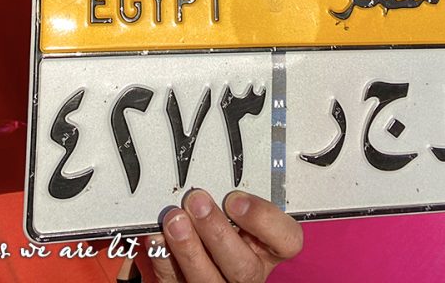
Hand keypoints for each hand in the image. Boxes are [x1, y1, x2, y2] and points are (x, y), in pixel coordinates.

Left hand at [135, 189, 301, 282]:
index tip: (236, 199)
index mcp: (268, 248)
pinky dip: (164, 259)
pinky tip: (157, 238)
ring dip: (188, 248)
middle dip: (217, 233)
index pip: (287, 241)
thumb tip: (215, 173)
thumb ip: (234, 196)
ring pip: (209, 280)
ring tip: (174, 219)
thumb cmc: (224, 222)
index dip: (263, 220)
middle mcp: (249, 271)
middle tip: (197, 201)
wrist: (202, 255)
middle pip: (244, 267)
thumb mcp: (238, 209)